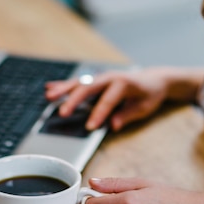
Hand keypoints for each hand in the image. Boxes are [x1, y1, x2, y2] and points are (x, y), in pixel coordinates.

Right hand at [45, 67, 203, 130]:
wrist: (154, 78)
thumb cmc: (149, 94)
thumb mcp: (144, 107)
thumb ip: (128, 115)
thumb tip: (114, 125)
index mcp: (124, 83)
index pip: (108, 100)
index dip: (99, 114)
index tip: (90, 127)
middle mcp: (110, 77)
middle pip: (89, 87)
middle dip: (74, 100)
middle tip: (63, 113)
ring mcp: (101, 76)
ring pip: (80, 82)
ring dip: (64, 89)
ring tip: (49, 96)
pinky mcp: (96, 79)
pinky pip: (78, 81)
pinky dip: (64, 84)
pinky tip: (50, 87)